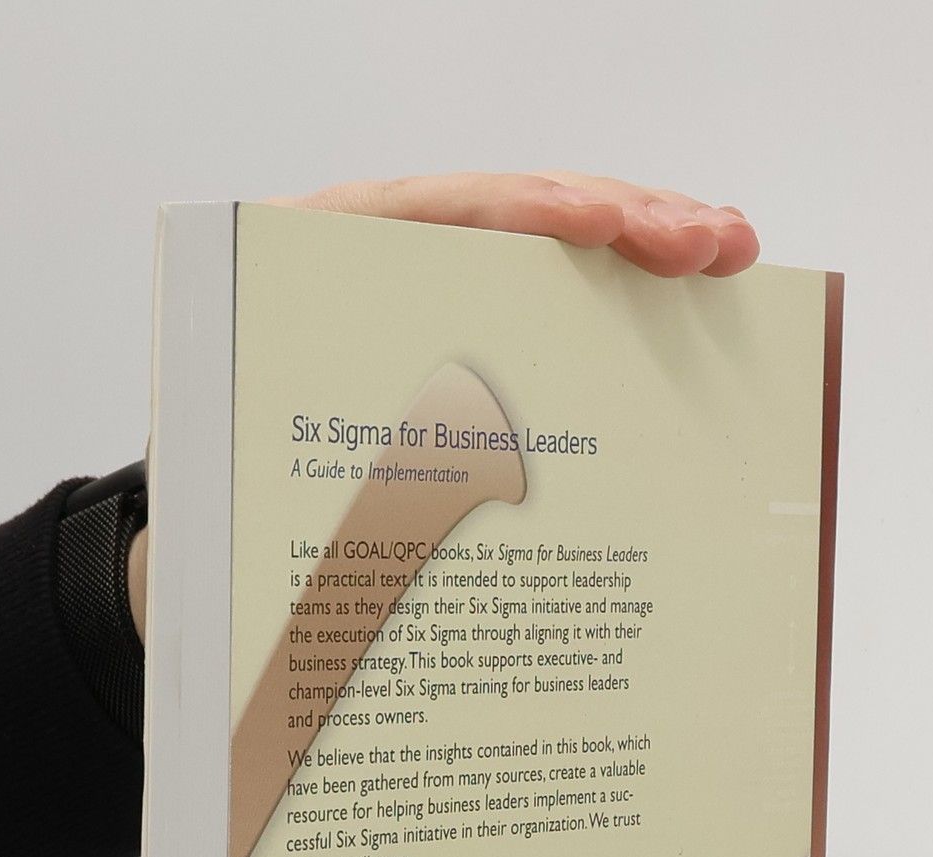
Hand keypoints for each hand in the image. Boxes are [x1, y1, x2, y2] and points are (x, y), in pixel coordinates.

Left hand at [128, 172, 758, 637]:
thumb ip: (288, 507)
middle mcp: (368, 279)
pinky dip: (624, 317)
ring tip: (726, 255)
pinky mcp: (469, 360)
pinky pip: (551, 319)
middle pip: (505, 219)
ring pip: (544, 261)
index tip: (594, 228)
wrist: (206, 555)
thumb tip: (348, 567)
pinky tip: (695, 306)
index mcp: (294, 285)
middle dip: (614, 223)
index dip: (514, 213)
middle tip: (703, 246)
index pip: (418, 217)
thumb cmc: (221, 530)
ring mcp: (430, 313)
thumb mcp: (239, 506)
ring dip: (642, 257)